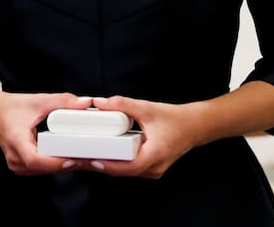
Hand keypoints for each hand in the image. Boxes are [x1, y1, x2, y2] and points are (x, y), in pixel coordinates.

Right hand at [0, 90, 95, 175]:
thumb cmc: (9, 108)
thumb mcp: (37, 100)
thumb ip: (62, 101)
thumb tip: (85, 103)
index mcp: (15, 140)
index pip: (35, 159)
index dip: (56, 162)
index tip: (73, 159)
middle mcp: (14, 156)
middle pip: (44, 168)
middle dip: (68, 164)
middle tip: (90, 157)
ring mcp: (17, 164)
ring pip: (45, 172)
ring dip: (63, 166)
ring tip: (84, 159)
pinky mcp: (21, 166)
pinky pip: (42, 170)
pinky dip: (56, 166)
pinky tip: (69, 159)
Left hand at [76, 95, 200, 178]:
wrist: (195, 126)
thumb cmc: (175, 119)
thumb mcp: (146, 108)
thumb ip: (122, 104)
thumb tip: (98, 102)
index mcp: (155, 155)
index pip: (128, 166)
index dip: (107, 164)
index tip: (89, 159)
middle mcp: (154, 167)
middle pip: (122, 171)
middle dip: (99, 165)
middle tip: (77, 158)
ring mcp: (152, 170)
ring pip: (124, 171)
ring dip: (105, 165)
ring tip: (83, 157)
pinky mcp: (150, 167)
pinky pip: (129, 168)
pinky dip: (114, 163)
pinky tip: (99, 155)